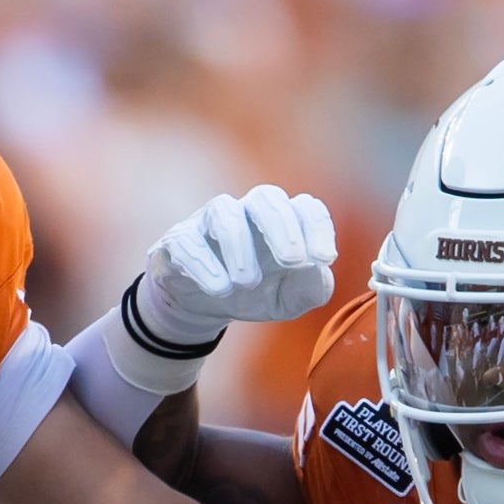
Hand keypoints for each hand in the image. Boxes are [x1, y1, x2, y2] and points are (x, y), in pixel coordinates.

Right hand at [132, 186, 340, 347]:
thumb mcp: (289, 299)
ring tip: (247, 283)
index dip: (317, 227)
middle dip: (282, 227)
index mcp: (282, 222)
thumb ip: (312, 288)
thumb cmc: (255, 293)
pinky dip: (204, 264)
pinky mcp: (179, 240)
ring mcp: (211, 222)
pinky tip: (220, 288)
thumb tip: (318, 271)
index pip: (305, 208)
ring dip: (239, 246)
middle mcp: (248, 213)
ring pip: (225, 212)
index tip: (324, 258)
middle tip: (293, 261)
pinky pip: (188, 240)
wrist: (205, 306)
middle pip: (266, 197)